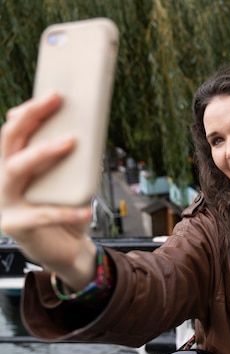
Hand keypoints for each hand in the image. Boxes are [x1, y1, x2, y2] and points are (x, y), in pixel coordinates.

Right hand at [0, 93, 95, 289]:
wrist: (66, 248)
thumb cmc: (65, 208)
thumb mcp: (67, 179)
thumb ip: (66, 157)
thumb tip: (82, 127)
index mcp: (10, 164)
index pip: (11, 131)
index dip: (28, 110)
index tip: (54, 94)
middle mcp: (0, 179)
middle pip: (7, 141)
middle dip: (30, 118)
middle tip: (56, 101)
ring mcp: (4, 203)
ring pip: (16, 170)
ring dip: (42, 152)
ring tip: (69, 142)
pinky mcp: (16, 226)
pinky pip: (41, 215)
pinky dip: (66, 211)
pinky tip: (86, 209)